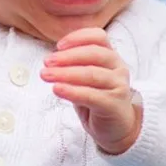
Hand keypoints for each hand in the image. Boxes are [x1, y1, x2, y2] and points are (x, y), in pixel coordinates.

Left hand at [40, 27, 141, 154]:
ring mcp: (119, 86)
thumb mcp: (84, 79)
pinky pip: (92, 95)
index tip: (58, 45)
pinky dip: (72, 91)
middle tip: (47, 62)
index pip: (98, 37)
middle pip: (94, 54)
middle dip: (67, 57)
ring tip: (46, 75)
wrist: (116, 128)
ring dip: (66, 73)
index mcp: (110, 56)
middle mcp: (118, 67)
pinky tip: (57, 89)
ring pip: (92, 74)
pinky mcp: (115, 104)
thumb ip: (73, 67)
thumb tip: (50, 60)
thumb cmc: (97, 99)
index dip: (78, 37)